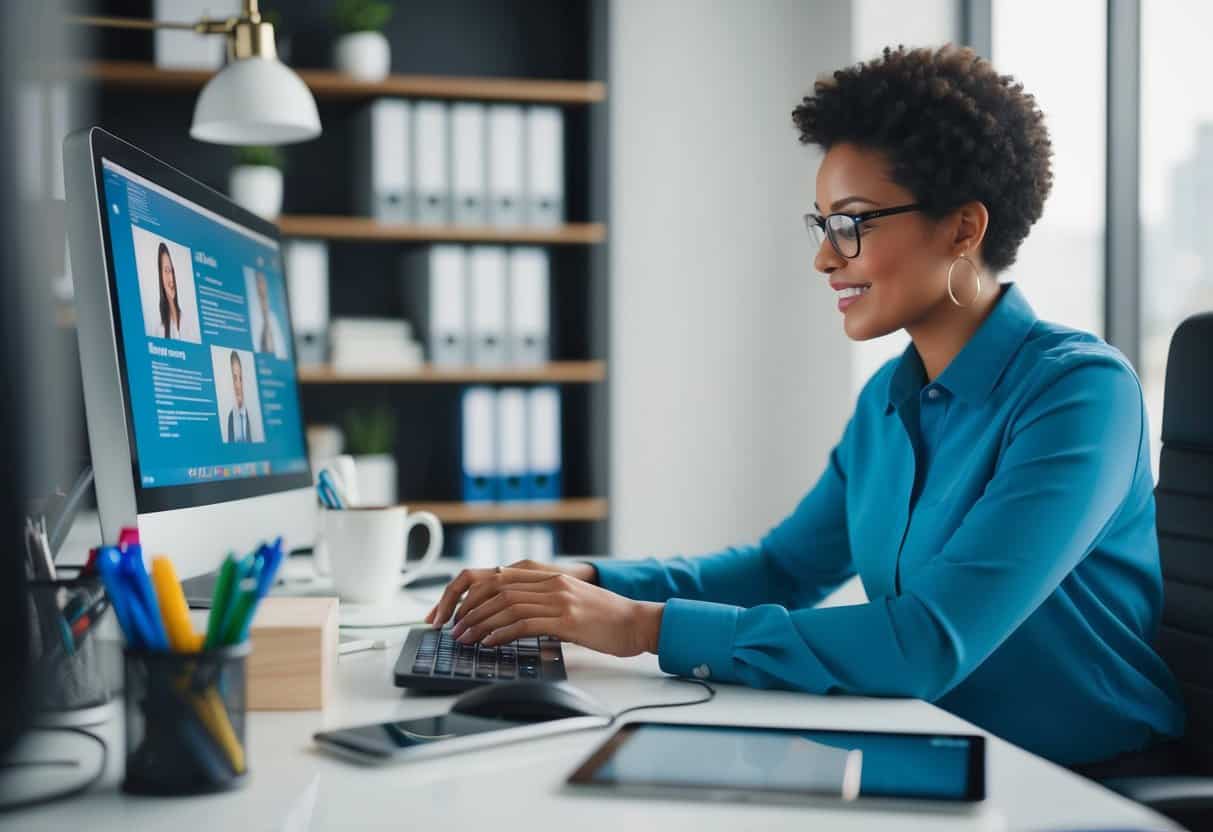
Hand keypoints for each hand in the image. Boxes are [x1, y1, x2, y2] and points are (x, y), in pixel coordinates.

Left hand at [425, 559, 595, 627]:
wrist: (636, 623)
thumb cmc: (604, 619)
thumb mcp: (568, 603)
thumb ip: (540, 604)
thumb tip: (505, 619)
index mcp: (548, 576)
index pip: (496, 578)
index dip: (468, 594)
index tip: (452, 612)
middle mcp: (551, 582)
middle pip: (495, 589)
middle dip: (466, 609)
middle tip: (452, 629)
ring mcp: (559, 599)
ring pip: (505, 606)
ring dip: (479, 624)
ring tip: (464, 639)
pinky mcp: (567, 619)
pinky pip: (524, 624)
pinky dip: (501, 634)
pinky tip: (489, 644)